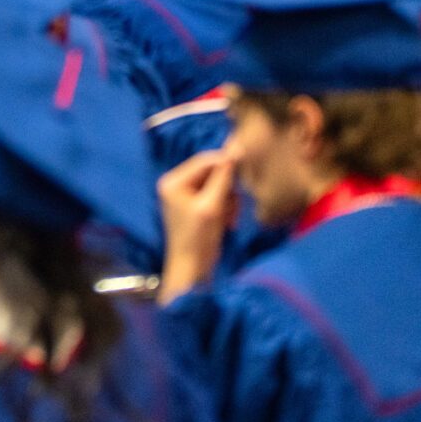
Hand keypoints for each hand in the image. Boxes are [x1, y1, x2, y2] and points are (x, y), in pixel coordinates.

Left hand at [156, 148, 238, 301]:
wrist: (192, 272)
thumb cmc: (198, 239)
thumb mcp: (212, 206)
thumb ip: (223, 178)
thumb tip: (235, 149)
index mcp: (173, 181)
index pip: (205, 160)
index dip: (226, 164)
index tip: (246, 173)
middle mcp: (176, 185)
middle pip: (212, 172)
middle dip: (227, 189)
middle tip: (233, 208)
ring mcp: (186, 197)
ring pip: (218, 186)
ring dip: (229, 201)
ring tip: (229, 219)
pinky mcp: (196, 208)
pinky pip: (217, 198)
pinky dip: (226, 209)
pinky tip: (227, 224)